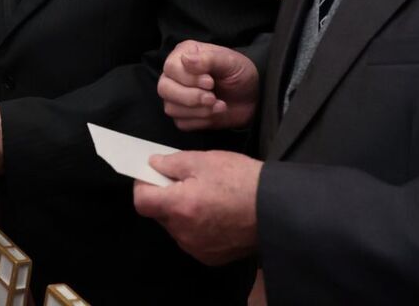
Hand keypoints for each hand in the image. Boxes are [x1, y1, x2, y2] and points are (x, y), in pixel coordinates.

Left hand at [133, 150, 261, 265]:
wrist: (276, 208)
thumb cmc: (241, 179)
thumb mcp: (204, 160)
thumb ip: (172, 163)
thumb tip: (152, 165)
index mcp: (179, 206)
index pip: (142, 201)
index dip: (144, 185)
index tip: (155, 175)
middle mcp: (184, 232)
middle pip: (159, 214)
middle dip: (166, 197)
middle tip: (186, 181)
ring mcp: (197, 248)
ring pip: (176, 227)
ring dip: (182, 212)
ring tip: (205, 197)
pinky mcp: (211, 257)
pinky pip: (192, 239)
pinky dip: (197, 227)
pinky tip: (215, 214)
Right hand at [158, 41, 258, 130]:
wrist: (253, 98)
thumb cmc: (240, 74)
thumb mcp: (230, 62)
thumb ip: (209, 59)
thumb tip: (185, 59)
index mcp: (183, 55)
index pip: (171, 68)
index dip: (188, 78)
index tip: (211, 82)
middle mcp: (175, 75)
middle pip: (164, 88)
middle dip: (190, 97)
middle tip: (212, 97)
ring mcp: (177, 96)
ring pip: (171, 108)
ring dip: (198, 110)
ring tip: (218, 105)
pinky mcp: (184, 115)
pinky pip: (180, 123)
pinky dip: (199, 121)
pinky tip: (214, 114)